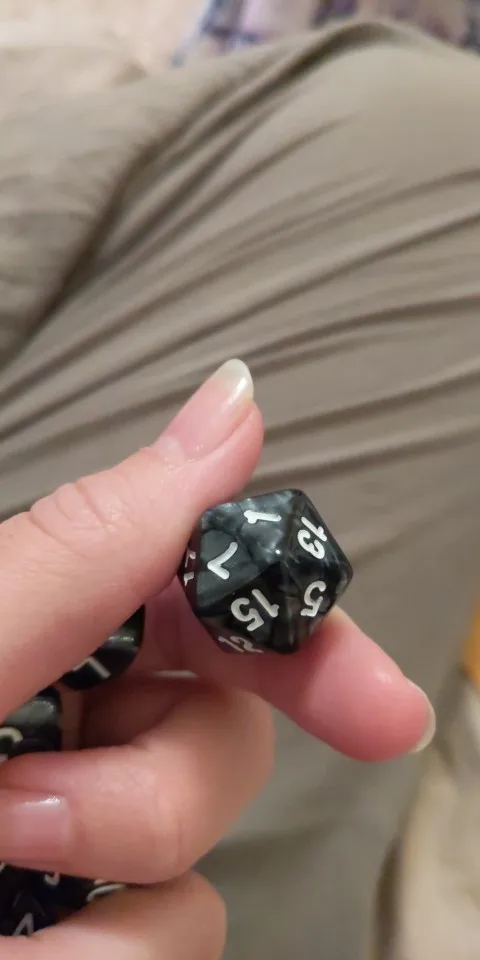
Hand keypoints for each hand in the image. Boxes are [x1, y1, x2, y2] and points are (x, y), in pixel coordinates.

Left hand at [0, 360, 433, 956]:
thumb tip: (233, 403)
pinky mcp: (82, 930)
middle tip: (32, 812)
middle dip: (163, 780)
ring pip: (202, 855)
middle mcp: (59, 725)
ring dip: (104, 877)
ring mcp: (70, 842)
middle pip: (220, 731)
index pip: (198, 600)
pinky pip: (169, 941)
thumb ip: (81, 545)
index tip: (377, 707)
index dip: (291, 637)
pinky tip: (19, 951)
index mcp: (34, 631)